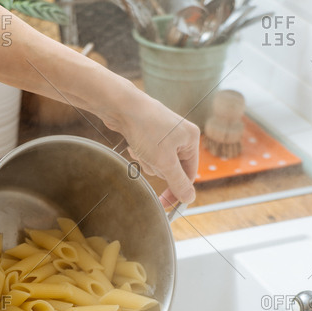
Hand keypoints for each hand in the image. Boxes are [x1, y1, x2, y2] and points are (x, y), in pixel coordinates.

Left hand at [105, 91, 199, 206]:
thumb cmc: (146, 130)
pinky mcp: (150, 133)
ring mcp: (165, 133)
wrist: (120, 105)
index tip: (164, 204)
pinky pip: (148, 154)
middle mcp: (181, 135)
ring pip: (158, 163)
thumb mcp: (165, 162)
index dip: (177, 190)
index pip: (189, 174)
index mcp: (191, 139)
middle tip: (150, 157)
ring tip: (140, 147)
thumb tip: (189, 199)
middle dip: (158, 168)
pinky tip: (133, 143)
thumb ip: (178, 182)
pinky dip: (140, 153)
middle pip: (172, 169)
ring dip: (147, 162)